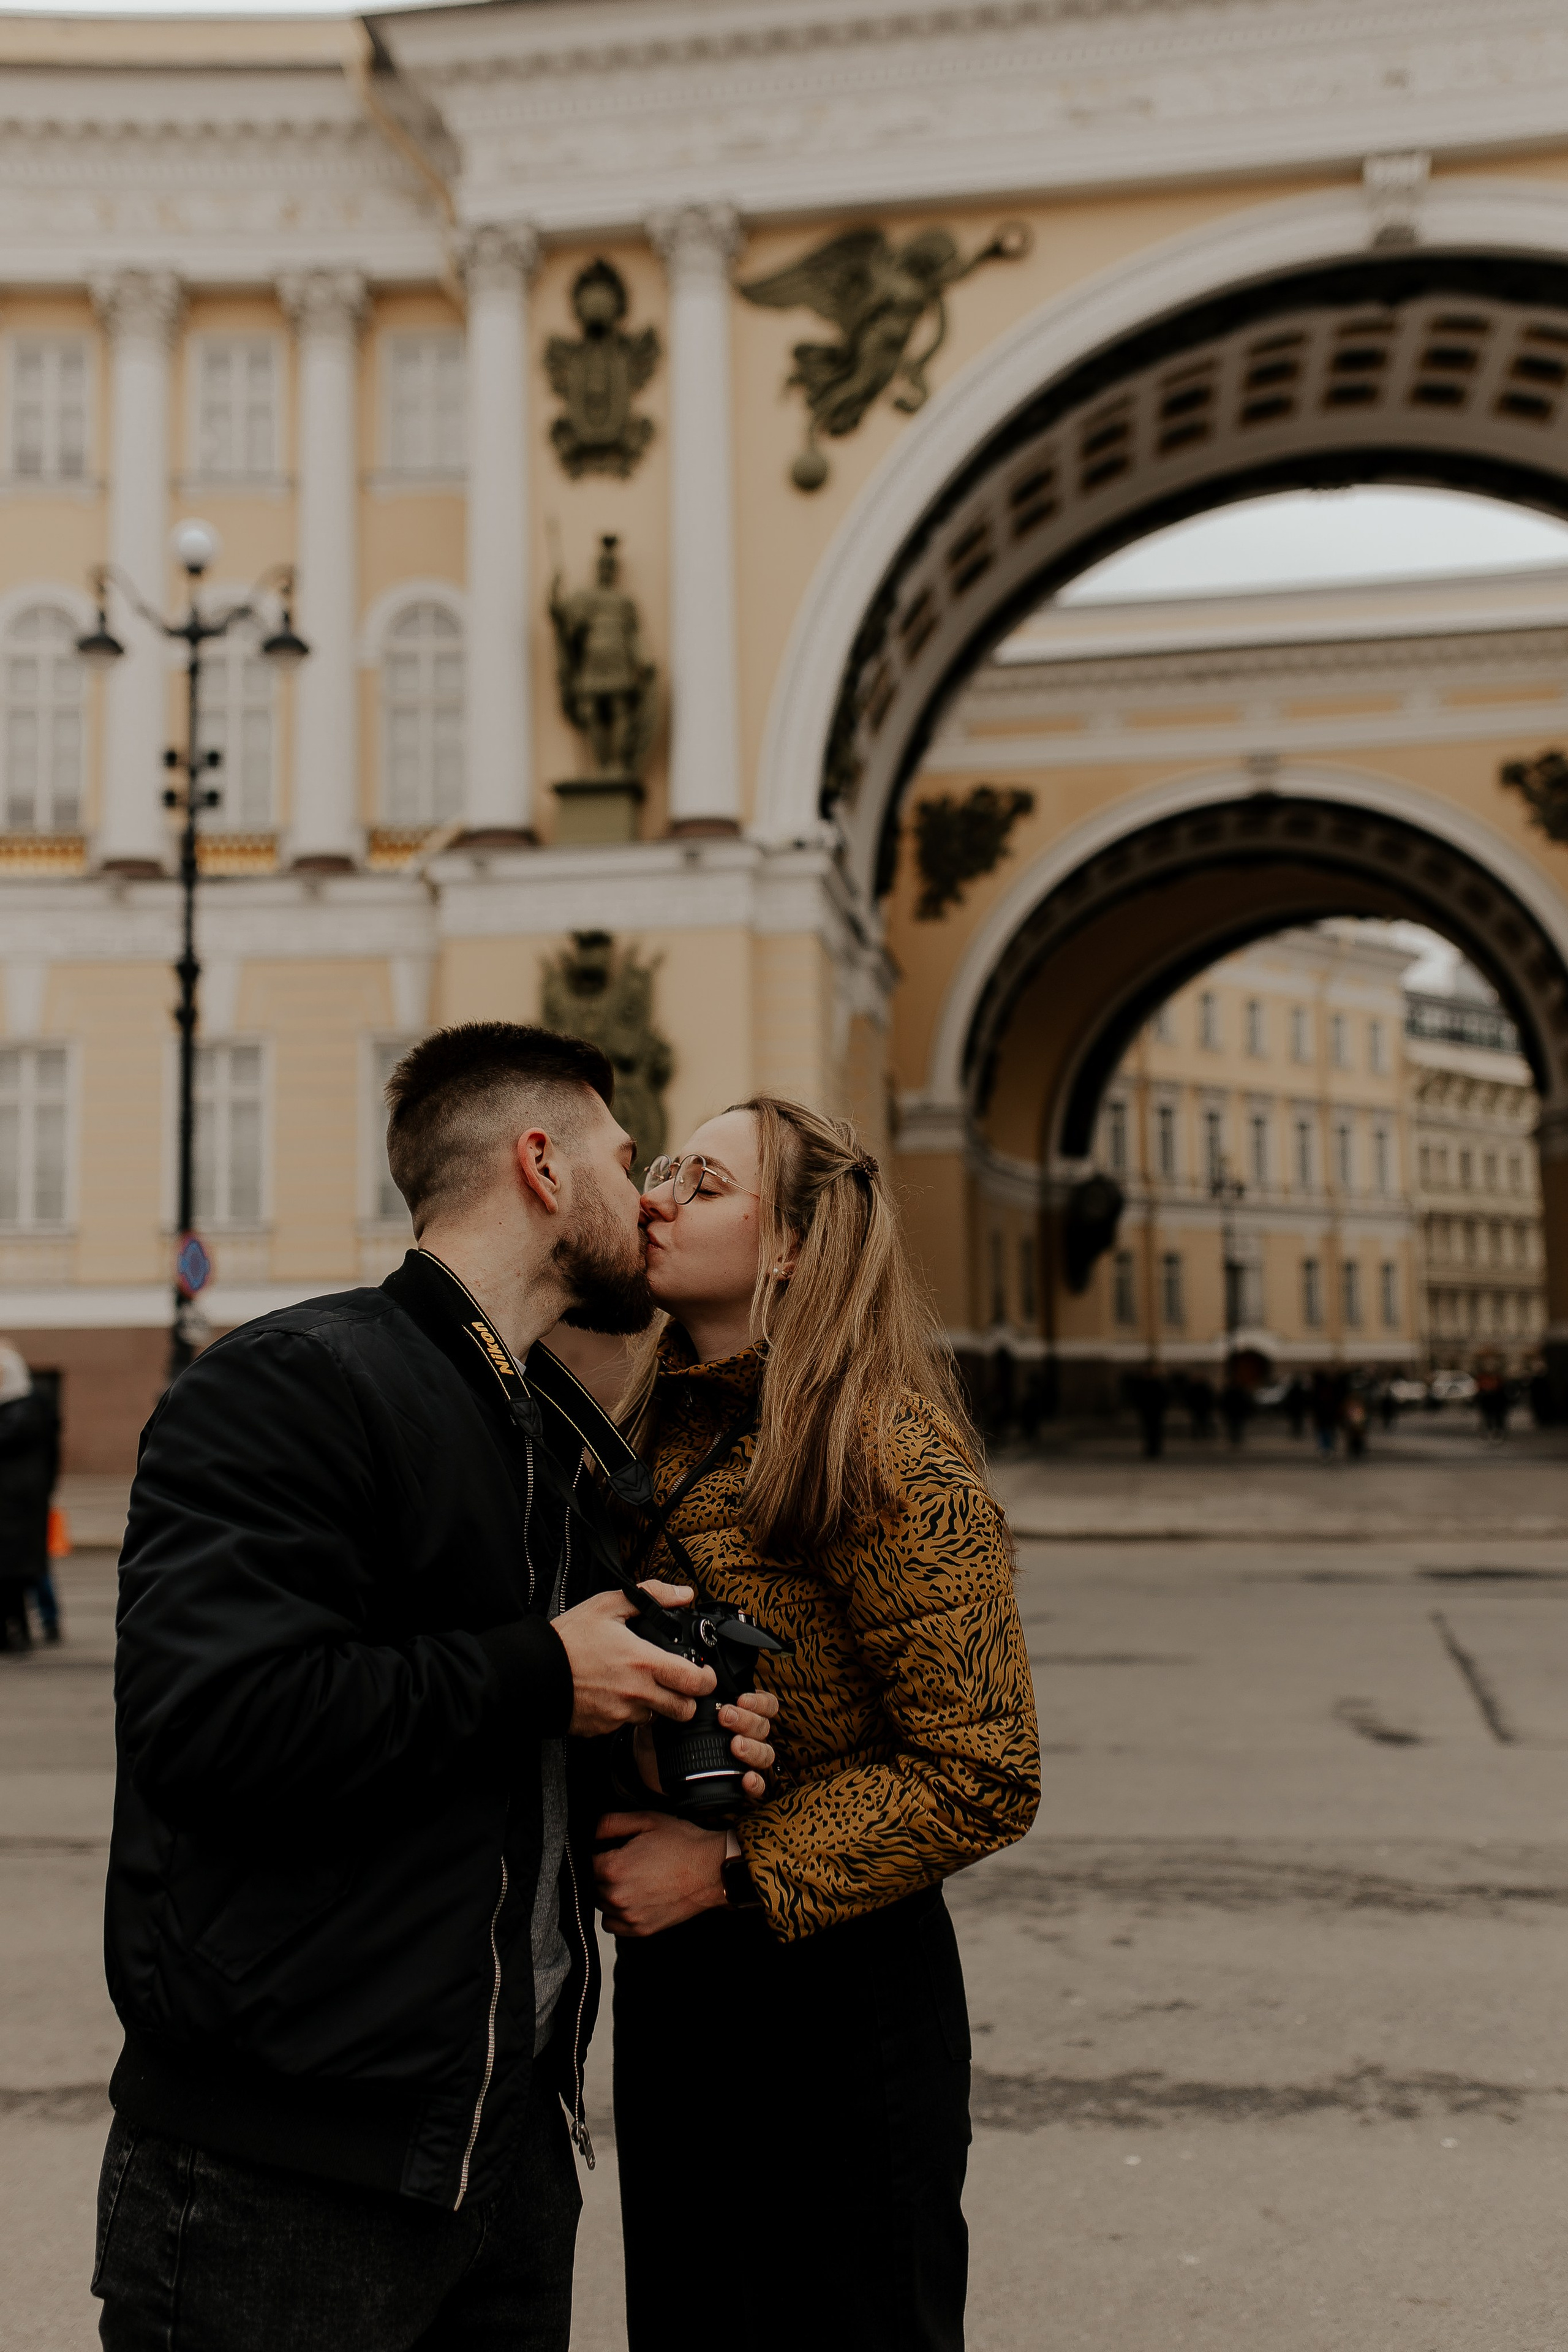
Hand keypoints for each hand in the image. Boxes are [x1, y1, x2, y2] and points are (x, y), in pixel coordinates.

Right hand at [555, 1582, 714, 1737]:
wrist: (532, 1671)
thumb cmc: (568, 1639)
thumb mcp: (608, 1604)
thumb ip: (651, 1596)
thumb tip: (683, 1594)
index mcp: (644, 1663)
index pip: (695, 1683)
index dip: (707, 1679)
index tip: (704, 1673)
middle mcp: (637, 1694)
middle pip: (684, 1711)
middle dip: (688, 1699)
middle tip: (680, 1685)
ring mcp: (620, 1715)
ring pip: (656, 1720)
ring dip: (658, 1707)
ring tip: (643, 1687)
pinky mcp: (603, 1729)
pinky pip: (627, 1726)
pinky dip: (629, 1714)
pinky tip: (617, 1695)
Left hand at [594, 1809, 726, 1936]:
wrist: (711, 1870)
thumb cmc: (682, 1844)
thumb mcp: (646, 1820)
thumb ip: (610, 1823)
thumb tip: (590, 1831)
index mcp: (613, 1867)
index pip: (587, 1861)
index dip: (600, 1852)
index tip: (613, 1849)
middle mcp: (616, 1895)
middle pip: (593, 1884)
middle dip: (605, 1872)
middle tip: (629, 1862)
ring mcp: (628, 1915)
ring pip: (601, 1904)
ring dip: (610, 1892)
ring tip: (634, 1879)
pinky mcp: (641, 1929)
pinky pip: (613, 1924)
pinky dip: (617, 1913)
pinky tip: (634, 1898)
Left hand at [631, 1687, 778, 1799]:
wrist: (652, 1763)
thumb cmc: (666, 1731)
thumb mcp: (672, 1709)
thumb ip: (680, 1694)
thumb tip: (686, 1680)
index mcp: (737, 1713)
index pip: (765, 1705)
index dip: (759, 1702)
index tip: (741, 1700)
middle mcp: (744, 1735)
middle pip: (763, 1726)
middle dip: (748, 1720)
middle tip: (726, 1717)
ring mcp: (742, 1759)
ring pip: (765, 1753)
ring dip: (754, 1748)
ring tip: (736, 1745)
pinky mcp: (736, 1782)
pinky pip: (758, 1785)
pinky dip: (756, 1783)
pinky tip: (746, 1778)